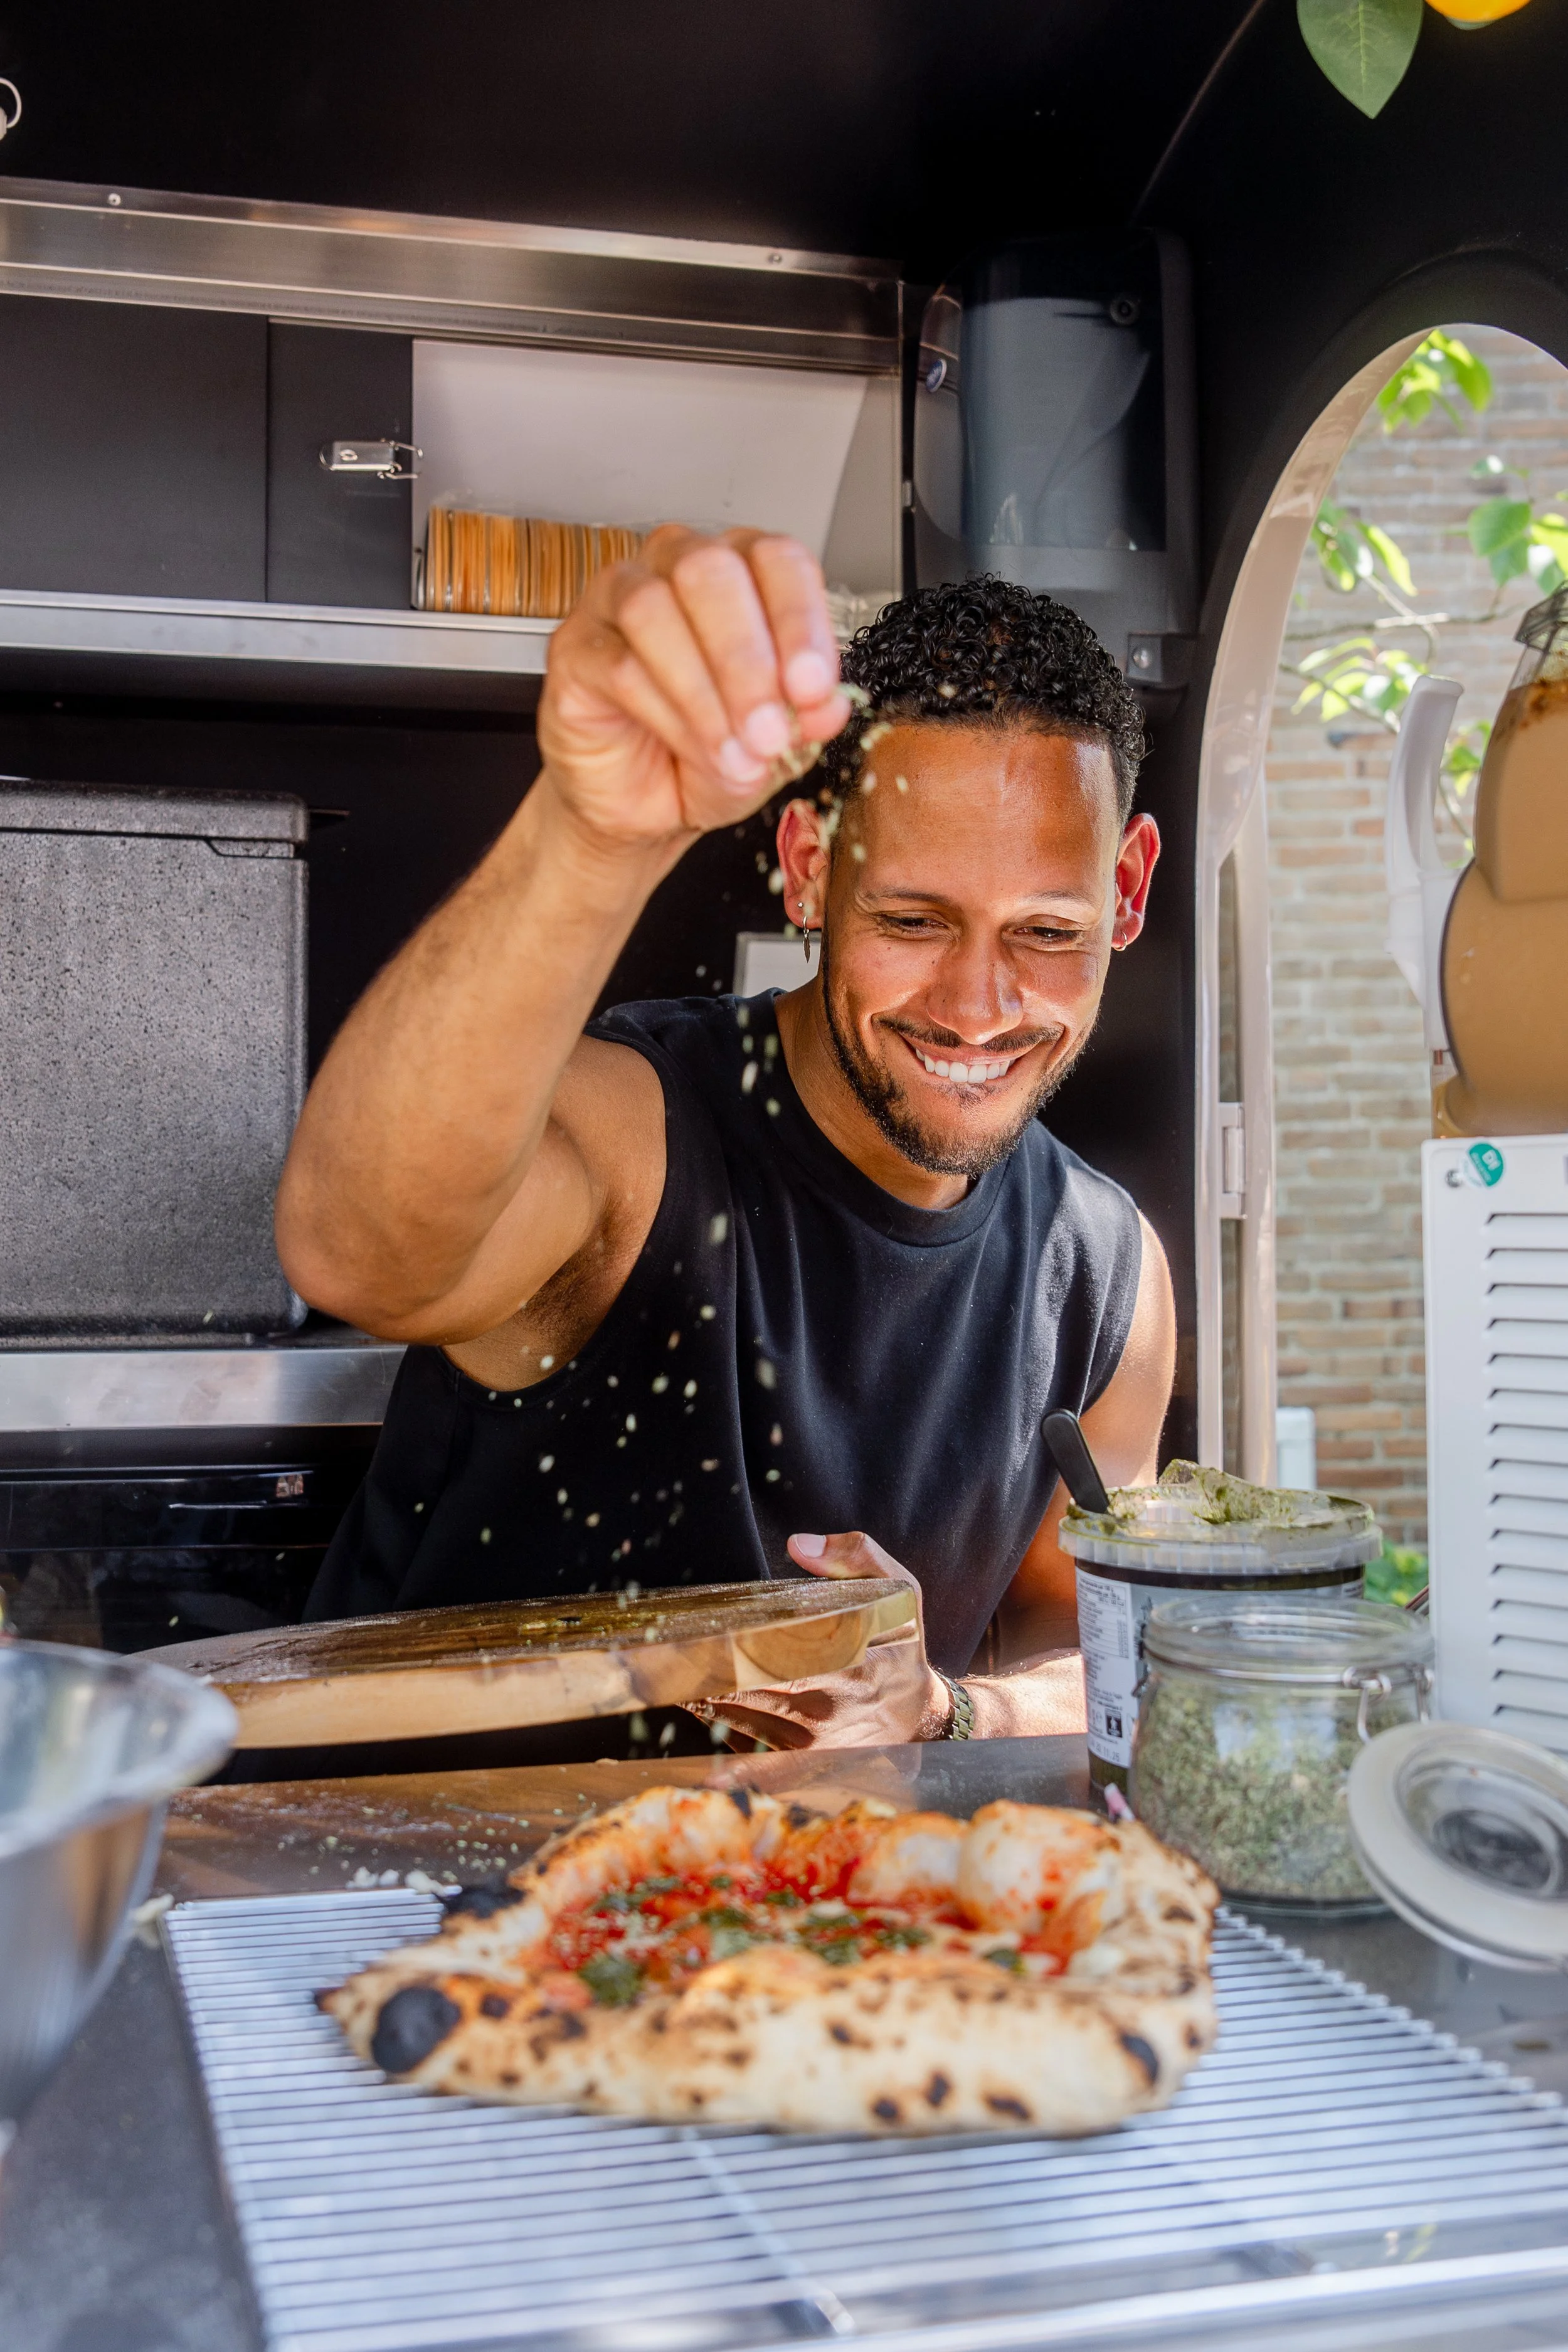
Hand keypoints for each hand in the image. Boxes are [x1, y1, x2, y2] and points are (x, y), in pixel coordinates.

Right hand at [537, 525, 851, 858]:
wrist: (646, 808)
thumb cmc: (707, 755)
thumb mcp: (777, 746)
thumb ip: (805, 719)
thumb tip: (831, 705)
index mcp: (740, 571)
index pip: (775, 559)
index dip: (799, 620)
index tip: (814, 687)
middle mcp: (675, 567)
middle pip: (709, 571)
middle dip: (749, 659)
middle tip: (770, 731)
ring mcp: (615, 601)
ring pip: (655, 610)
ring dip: (707, 691)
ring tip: (738, 754)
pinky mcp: (575, 649)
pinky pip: (620, 665)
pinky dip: (671, 715)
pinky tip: (702, 751)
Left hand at [690, 1530, 951, 1751]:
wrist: (920, 1717)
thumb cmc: (901, 1647)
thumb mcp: (898, 1593)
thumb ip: (856, 1558)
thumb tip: (799, 1545)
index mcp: (850, 1665)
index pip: (780, 1661)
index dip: (734, 1654)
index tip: (700, 1638)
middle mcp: (829, 1711)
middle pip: (749, 1694)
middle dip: (707, 1677)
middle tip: (669, 1657)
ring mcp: (814, 1745)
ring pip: (742, 1725)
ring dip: (705, 1705)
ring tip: (675, 1681)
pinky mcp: (804, 1767)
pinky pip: (750, 1756)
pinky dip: (722, 1737)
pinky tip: (702, 1712)